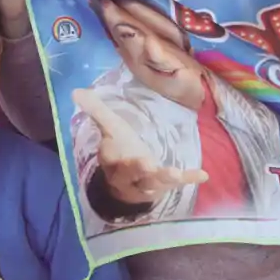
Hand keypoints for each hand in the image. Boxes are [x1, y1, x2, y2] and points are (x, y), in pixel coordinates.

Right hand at [74, 89, 206, 205]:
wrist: (125, 187)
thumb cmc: (119, 151)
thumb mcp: (110, 129)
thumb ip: (96, 110)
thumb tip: (75, 91)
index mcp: (113, 159)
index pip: (109, 156)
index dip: (110, 152)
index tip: (109, 143)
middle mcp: (128, 174)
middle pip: (131, 173)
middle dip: (137, 169)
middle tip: (146, 164)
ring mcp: (147, 183)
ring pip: (153, 182)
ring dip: (164, 177)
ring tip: (175, 173)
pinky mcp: (164, 187)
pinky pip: (177, 184)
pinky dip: (189, 179)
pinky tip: (203, 175)